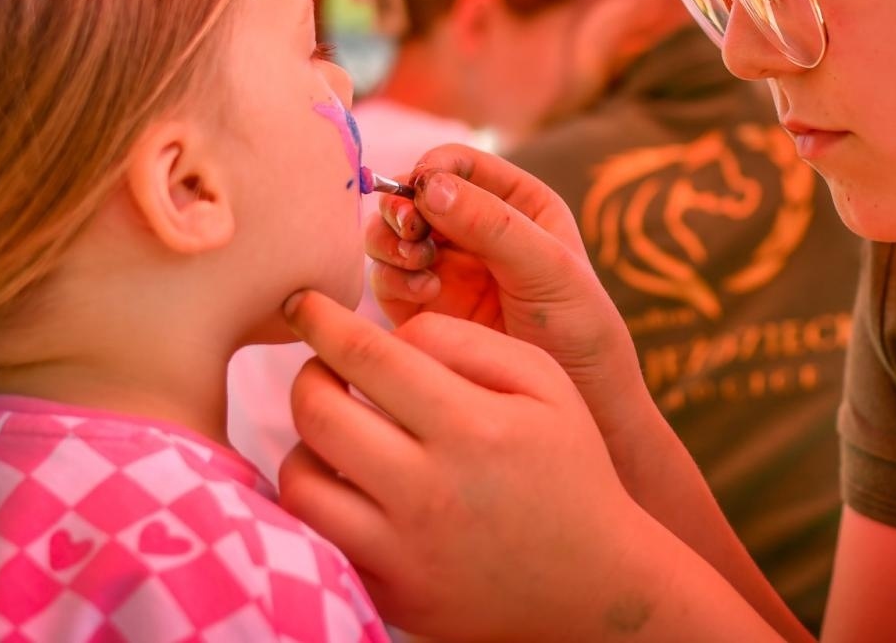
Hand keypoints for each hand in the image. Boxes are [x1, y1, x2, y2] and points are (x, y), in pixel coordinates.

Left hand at [278, 292, 679, 641]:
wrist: (594, 580)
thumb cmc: (568, 466)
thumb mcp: (545, 382)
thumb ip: (466, 341)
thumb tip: (388, 335)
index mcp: (472, 426)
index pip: (367, 355)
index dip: (321, 319)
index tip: (303, 302)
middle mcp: (429, 490)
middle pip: (318, 414)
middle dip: (309, 374)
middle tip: (324, 368)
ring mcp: (403, 551)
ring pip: (301, 481)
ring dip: (306, 443)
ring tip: (339, 432)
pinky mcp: (389, 594)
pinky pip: (318, 537)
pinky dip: (320, 502)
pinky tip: (348, 483)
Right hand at [365, 145, 644, 434]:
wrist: (579, 410)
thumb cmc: (581, 332)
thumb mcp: (550, 269)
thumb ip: (493, 225)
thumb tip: (429, 185)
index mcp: (519, 204)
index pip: (460, 163)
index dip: (433, 169)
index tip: (420, 190)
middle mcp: (478, 230)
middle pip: (416, 195)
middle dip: (403, 206)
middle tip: (408, 229)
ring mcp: (448, 270)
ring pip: (394, 235)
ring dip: (392, 242)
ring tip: (414, 261)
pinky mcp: (424, 311)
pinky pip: (388, 280)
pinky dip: (393, 280)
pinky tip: (423, 297)